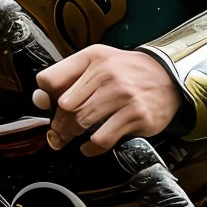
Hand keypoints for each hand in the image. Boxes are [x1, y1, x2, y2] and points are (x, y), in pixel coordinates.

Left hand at [34, 44, 182, 153]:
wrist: (167, 78)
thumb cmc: (127, 74)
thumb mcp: (97, 65)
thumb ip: (67, 79)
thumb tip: (39, 100)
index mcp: (92, 58)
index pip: (50, 80)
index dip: (45, 98)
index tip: (49, 109)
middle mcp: (107, 73)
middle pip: (64, 107)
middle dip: (58, 125)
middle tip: (59, 134)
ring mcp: (123, 94)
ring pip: (81, 123)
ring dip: (72, 136)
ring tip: (74, 138)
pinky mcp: (135, 115)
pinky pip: (102, 139)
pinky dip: (91, 148)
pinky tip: (90, 146)